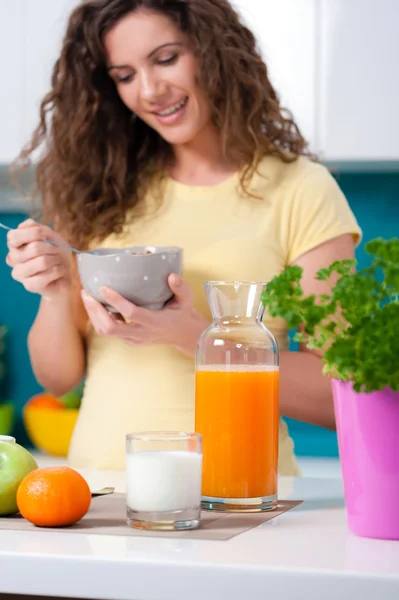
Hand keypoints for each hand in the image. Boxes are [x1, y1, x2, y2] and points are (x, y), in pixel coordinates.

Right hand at [5, 219, 72, 297]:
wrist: (66, 272)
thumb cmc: (56, 252)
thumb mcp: (49, 234)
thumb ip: (36, 227)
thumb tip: (23, 227)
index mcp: (14, 245)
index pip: (14, 236)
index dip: (34, 233)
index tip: (46, 236)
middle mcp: (13, 259)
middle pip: (34, 248)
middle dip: (52, 247)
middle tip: (56, 251)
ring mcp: (19, 273)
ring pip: (42, 262)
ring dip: (56, 259)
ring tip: (57, 262)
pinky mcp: (29, 286)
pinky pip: (48, 274)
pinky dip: (59, 271)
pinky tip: (58, 272)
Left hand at [81, 274, 209, 356]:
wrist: (182, 334)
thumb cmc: (182, 312)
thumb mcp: (186, 299)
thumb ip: (181, 288)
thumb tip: (171, 276)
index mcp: (154, 322)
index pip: (132, 313)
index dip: (116, 301)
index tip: (103, 287)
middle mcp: (141, 333)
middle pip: (110, 328)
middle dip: (95, 311)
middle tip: (86, 293)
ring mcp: (133, 339)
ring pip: (106, 331)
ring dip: (94, 315)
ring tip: (87, 296)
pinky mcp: (128, 340)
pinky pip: (109, 332)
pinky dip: (100, 318)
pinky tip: (97, 304)